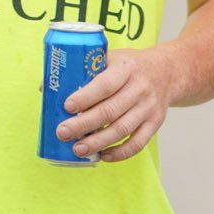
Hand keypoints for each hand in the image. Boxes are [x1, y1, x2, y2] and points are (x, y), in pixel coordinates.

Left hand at [58, 47, 174, 162]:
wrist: (167, 72)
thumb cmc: (129, 66)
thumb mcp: (111, 57)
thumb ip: (84, 70)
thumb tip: (46, 88)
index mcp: (126, 68)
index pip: (106, 85)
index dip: (86, 97)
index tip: (67, 106)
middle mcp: (140, 88)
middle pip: (110, 111)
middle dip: (84, 125)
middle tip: (63, 133)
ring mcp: (149, 107)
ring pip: (122, 129)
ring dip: (98, 142)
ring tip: (77, 149)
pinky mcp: (155, 123)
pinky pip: (138, 143)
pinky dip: (120, 153)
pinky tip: (103, 156)